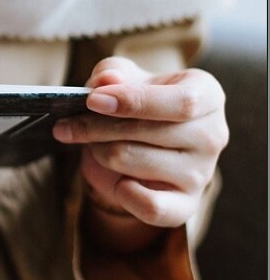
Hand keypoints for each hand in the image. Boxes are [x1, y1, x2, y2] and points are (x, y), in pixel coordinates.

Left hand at [53, 57, 227, 239]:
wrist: (139, 146)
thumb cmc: (134, 104)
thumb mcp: (122, 78)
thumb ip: (112, 72)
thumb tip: (105, 82)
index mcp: (206, 94)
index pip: (181, 102)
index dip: (133, 101)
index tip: (92, 100)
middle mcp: (212, 135)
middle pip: (148, 132)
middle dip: (97, 127)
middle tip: (67, 125)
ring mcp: (201, 173)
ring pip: (133, 161)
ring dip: (99, 151)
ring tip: (93, 144)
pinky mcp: (185, 205)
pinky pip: (150, 207)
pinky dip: (122, 193)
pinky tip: (116, 180)